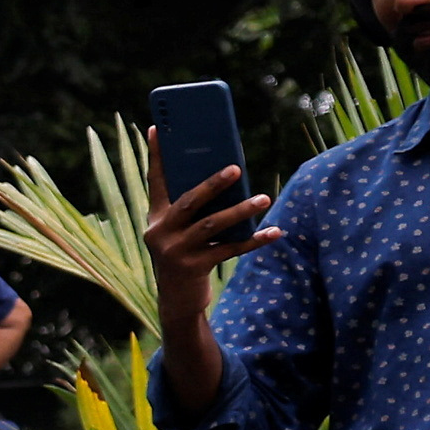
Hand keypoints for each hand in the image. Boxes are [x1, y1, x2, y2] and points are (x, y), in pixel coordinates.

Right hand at [143, 157, 274, 292]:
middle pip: (188, 201)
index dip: (156, 155)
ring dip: (240, 211)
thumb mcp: (179, 231)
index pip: (155, 181)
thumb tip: (228, 176)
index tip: (158, 128)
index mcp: (155, 218)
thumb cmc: (184, 256)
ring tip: (263, 198)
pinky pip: (229, 250)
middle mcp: (160, 232)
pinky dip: (253, 240)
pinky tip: (274, 232)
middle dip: (212, 184)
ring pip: (212, 225)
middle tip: (235, 168)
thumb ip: (193, 208)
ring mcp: (176, 251)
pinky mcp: (194, 268)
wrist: (176, 301)